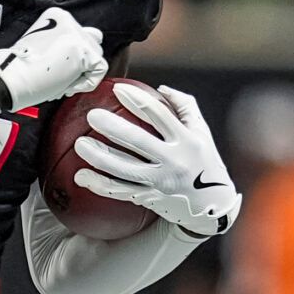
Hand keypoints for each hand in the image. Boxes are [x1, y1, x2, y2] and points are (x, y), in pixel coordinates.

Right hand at [0, 7, 106, 110]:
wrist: (10, 78)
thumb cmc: (19, 69)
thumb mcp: (40, 46)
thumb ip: (60, 44)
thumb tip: (81, 56)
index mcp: (57, 16)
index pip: (79, 35)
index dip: (70, 57)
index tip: (55, 69)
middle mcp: (69, 20)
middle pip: (90, 44)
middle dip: (78, 65)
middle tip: (59, 78)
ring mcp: (78, 34)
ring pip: (96, 57)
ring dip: (80, 75)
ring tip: (60, 82)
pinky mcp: (84, 51)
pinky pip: (99, 70)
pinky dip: (85, 83)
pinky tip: (66, 85)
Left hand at [76, 84, 242, 235]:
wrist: (212, 205)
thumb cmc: (203, 160)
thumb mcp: (202, 132)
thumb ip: (184, 106)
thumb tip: (160, 88)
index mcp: (186, 141)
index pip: (158, 114)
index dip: (136, 100)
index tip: (117, 89)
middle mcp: (174, 161)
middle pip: (138, 141)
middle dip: (113, 128)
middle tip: (92, 115)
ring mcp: (160, 182)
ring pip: (124, 170)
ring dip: (99, 158)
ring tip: (80, 145)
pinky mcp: (148, 198)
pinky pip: (119, 191)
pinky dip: (99, 184)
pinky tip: (80, 176)